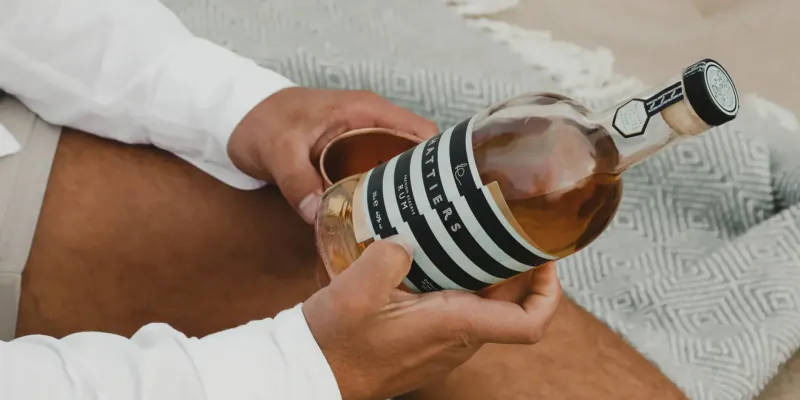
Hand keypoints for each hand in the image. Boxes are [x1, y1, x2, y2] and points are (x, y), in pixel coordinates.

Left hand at [228, 87, 438, 222]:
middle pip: (416, 156)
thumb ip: (298, 180)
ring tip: (412, 231)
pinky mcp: (349, 160)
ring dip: (403, 197)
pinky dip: (381, 199)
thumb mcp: (279, 149)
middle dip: (425, 188)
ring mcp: (361, 143)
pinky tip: (381, 225)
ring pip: (397, 171)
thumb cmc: (261, 121)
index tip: (444, 196)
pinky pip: (376, 179)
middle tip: (428, 224)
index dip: (438, 161)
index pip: (421, 132)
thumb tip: (320, 214)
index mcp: (366, 111)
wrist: (237, 118)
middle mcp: (371, 126)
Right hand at [302, 238, 562, 399]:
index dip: (549, 292)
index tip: (544, 258)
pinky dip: (459, 282)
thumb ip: (388, 255)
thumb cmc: (334, 344)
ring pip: (484, 306)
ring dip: (487, 273)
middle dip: (516, 266)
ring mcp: (442, 344)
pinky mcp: (425, 342)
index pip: (528, 323)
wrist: (311, 374)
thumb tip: (406, 239)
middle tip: (505, 226)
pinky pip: (457, 310)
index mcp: (453, 326)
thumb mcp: (355, 291)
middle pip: (510, 304)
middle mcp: (457, 340)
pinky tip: (432, 258)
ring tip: (470, 233)